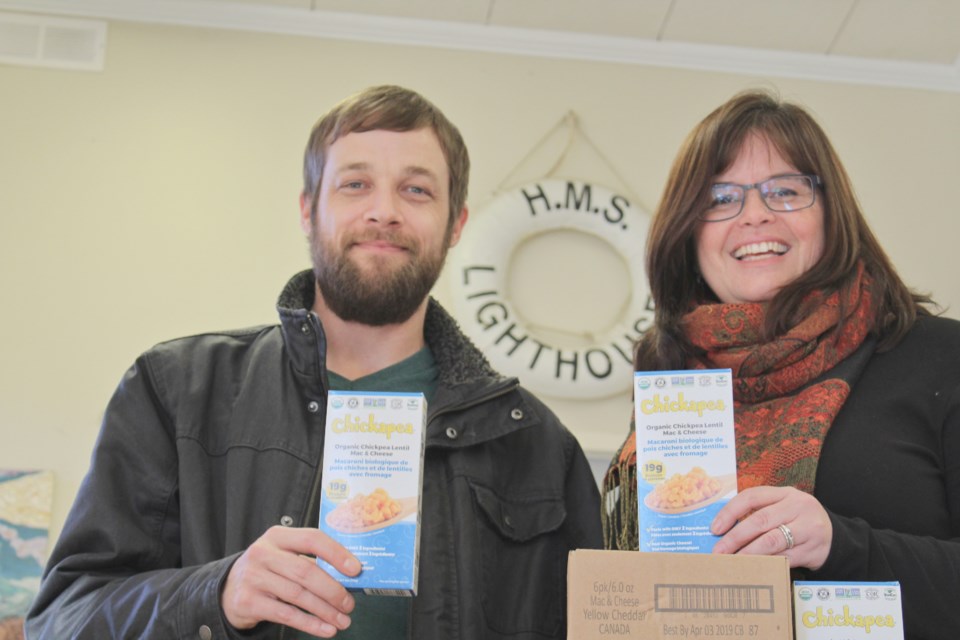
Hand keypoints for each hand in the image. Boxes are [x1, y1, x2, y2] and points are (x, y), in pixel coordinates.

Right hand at [221, 525, 360, 637]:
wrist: (228, 589)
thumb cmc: (268, 569)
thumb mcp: (283, 555)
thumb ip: (310, 561)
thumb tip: (349, 577)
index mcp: (277, 536)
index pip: (312, 539)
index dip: (336, 554)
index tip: (356, 570)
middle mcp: (263, 553)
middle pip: (306, 571)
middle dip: (333, 590)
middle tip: (350, 604)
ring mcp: (253, 577)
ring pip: (298, 595)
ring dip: (325, 611)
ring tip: (343, 620)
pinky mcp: (248, 601)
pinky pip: (286, 615)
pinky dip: (310, 624)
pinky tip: (326, 630)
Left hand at [710, 486, 831, 569]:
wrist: (835, 538)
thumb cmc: (799, 521)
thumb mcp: (783, 508)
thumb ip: (759, 513)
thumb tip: (722, 530)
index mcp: (786, 493)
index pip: (752, 496)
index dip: (730, 511)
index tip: (715, 528)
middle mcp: (798, 507)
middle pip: (760, 520)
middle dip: (735, 537)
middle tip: (718, 551)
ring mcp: (808, 528)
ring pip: (772, 541)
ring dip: (748, 553)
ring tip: (732, 562)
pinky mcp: (814, 550)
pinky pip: (785, 559)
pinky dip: (766, 564)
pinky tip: (753, 569)